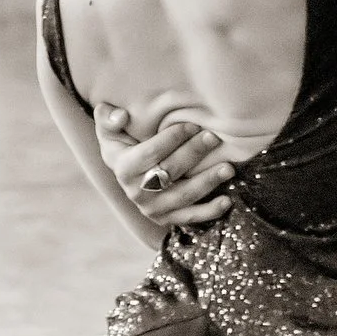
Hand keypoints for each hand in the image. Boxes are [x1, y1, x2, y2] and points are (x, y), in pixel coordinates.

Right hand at [96, 106, 235, 227]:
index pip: (151, 152)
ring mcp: (152, 208)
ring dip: (207, 181)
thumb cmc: (122, 142)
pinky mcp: (166, 219)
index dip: (173, 138)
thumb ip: (108, 118)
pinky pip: (190, 217)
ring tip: (228, 167)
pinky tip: (227, 201)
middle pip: (170, 171)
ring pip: (184, 195)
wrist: (125, 172)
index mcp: (123, 167)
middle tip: (214, 138)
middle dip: (194, 153)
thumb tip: (122, 116)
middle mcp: (136, 191)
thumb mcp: (109, 128)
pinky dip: (209, 211)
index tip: (193, 125)